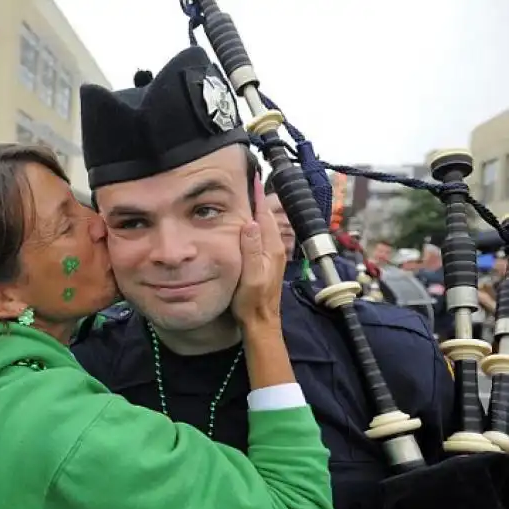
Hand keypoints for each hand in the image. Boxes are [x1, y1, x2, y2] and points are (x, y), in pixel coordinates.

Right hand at [231, 174, 286, 327]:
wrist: (260, 322)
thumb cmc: (252, 302)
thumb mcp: (250, 276)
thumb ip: (251, 250)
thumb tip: (250, 222)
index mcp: (271, 248)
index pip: (263, 214)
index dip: (257, 195)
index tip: (252, 176)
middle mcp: (274, 248)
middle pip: (264, 217)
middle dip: (256, 198)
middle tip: (246, 179)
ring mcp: (272, 255)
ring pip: (262, 226)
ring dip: (255, 210)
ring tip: (245, 195)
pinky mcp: (266, 261)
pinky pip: (260, 236)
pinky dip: (253, 224)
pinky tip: (245, 223)